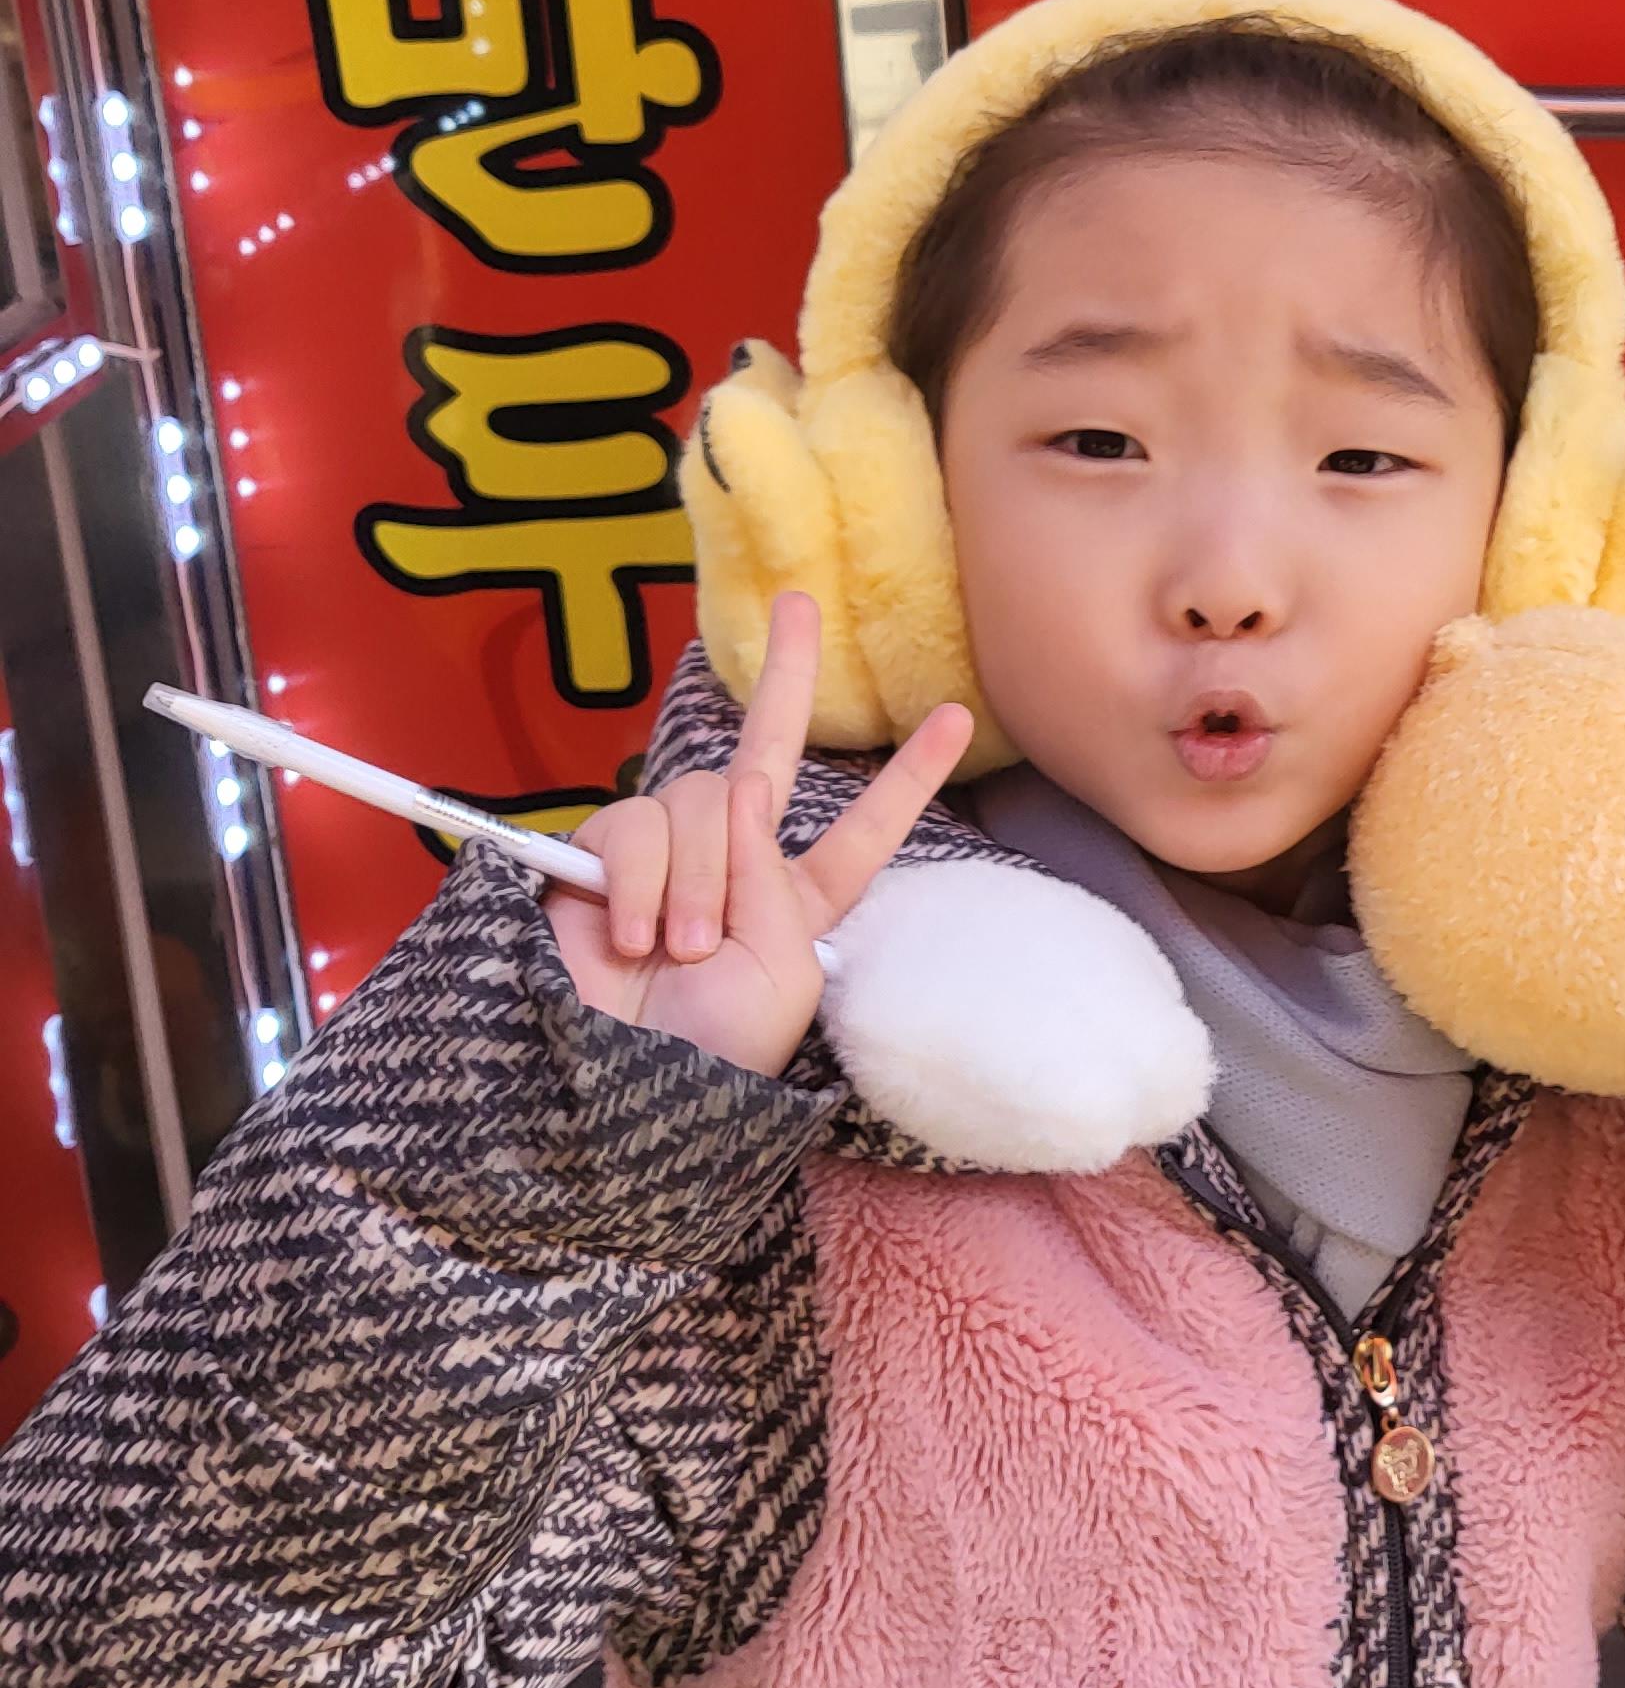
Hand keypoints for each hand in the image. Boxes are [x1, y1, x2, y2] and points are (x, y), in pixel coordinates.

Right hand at [546, 592, 972, 1076]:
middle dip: (788, 674)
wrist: (625, 1085)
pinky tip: (633, 933)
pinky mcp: (602, 856)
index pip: (863, 830)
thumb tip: (739, 791)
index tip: (958, 718)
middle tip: (800, 603)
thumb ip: (771, 876)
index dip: (907, 777)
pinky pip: (636, 828)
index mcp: (797, 902)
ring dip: (699, 879)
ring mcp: (670, 855)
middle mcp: (734, 864)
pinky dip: (641, 881)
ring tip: (682, 949)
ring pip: (700, 801)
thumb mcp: (782, 970)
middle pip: (765, 750)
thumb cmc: (715, 1049)